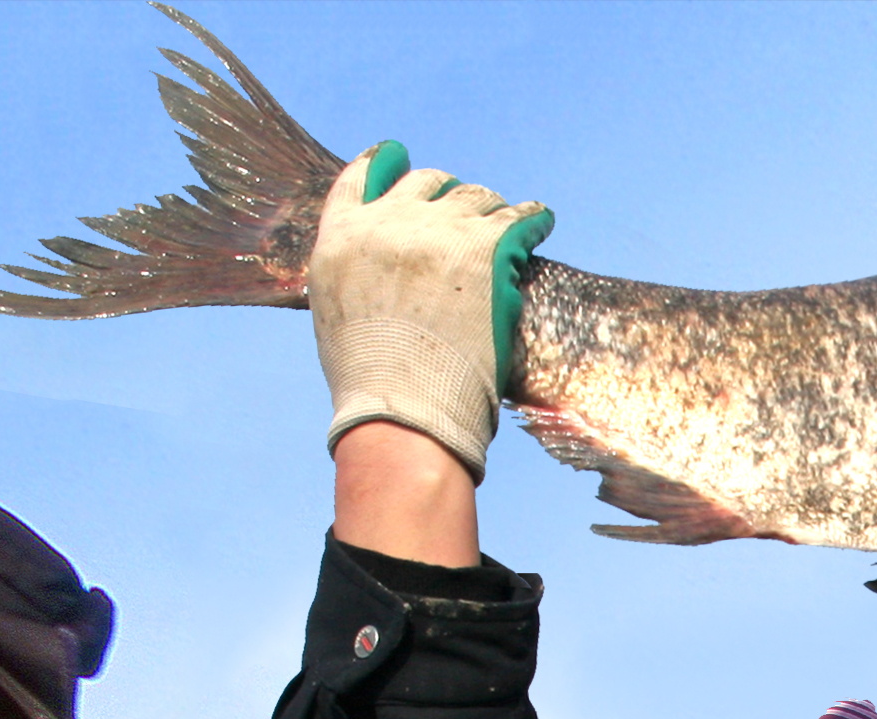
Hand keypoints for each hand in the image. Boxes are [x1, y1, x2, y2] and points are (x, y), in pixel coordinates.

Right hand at [310, 146, 550, 476]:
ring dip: (490, 208)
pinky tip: (542, 221)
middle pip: (426, 183)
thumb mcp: (334, 307)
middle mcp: (390, 222)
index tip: (399, 157)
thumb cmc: (369, 374)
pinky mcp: (486, 250)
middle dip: (446, 194)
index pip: (362, 176)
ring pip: (475, 196)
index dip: (385, 164)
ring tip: (504, 220)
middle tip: (463, 211)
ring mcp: (440, 232)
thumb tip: (369, 260)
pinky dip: (534, 219)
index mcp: (343, 234)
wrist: (403, 404)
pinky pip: (520, 218)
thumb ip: (351, 267)